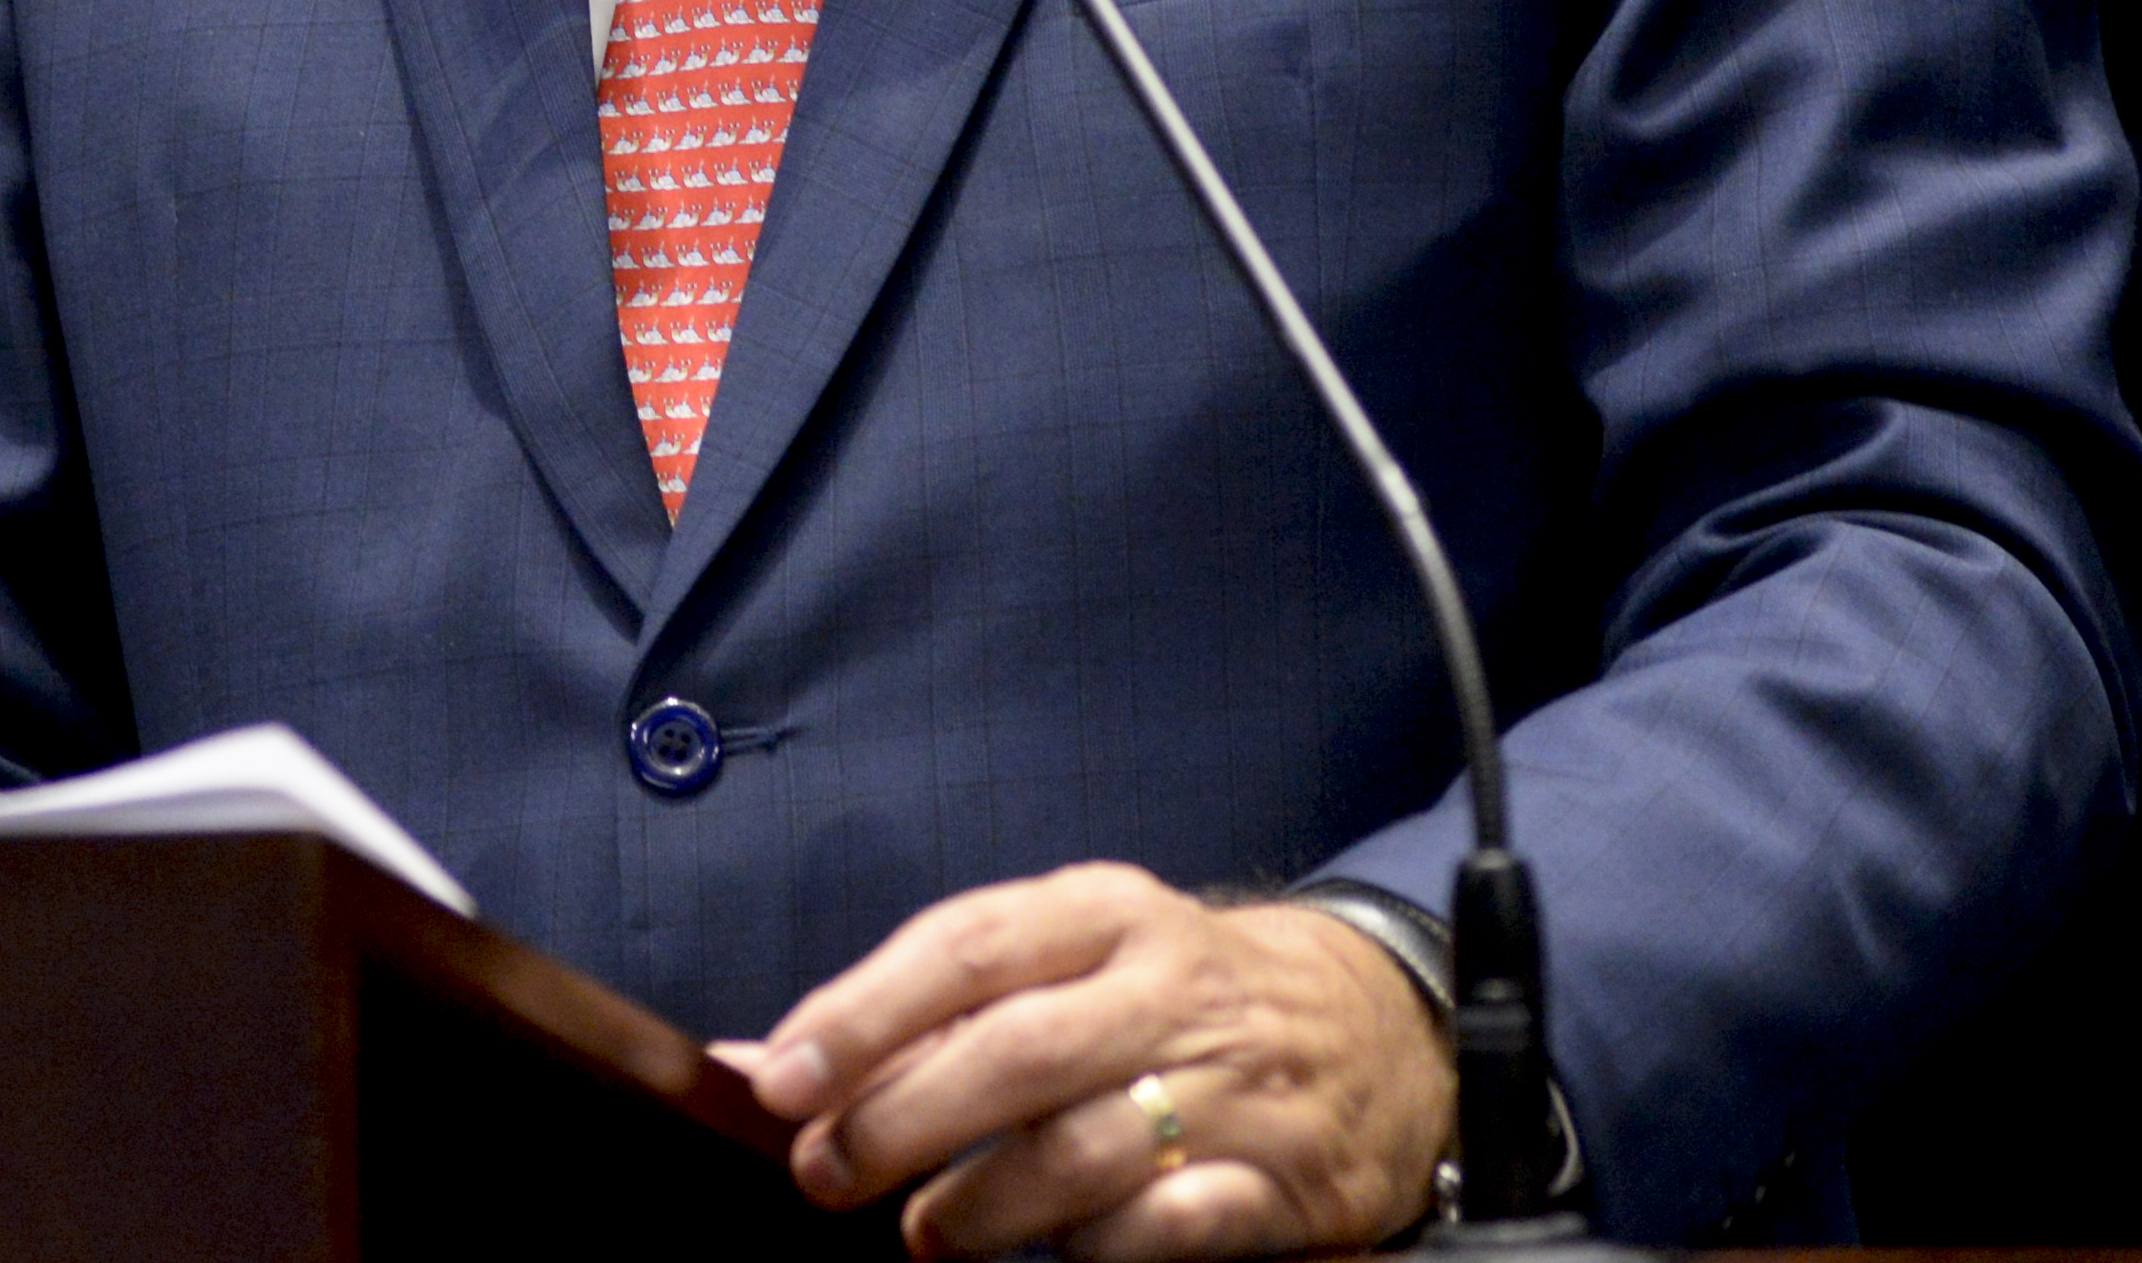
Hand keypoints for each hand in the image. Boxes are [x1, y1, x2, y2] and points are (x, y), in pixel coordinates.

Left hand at [719, 862, 1449, 1258]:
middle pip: (1015, 1051)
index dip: (864, 1014)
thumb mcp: (1066, 963)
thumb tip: (763, 1065)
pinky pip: (1176, 1224)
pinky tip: (1060, 1257)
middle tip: (827, 1176)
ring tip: (925, 1235)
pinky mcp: (1285, 1179)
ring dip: (983, 1206)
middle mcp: (1167, 986)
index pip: (966, 947)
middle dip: (902, 1121)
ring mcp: (1232, 1083)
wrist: (1378, 1025)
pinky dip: (1105, 1248)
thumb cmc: (1175, 995)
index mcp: (1104, 913)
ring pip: (1084, 1148)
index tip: (783, 1080)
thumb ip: (924, 1013)